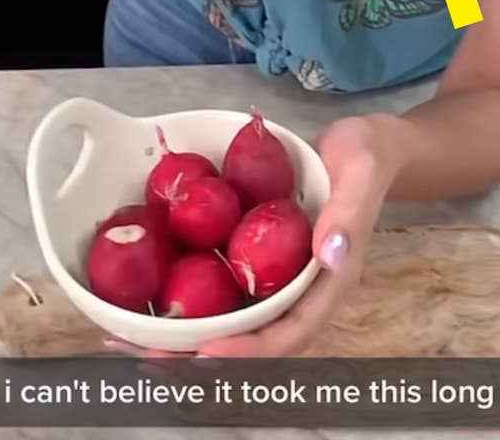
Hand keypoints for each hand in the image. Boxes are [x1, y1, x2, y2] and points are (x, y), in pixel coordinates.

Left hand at [103, 114, 405, 359]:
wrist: (361, 143)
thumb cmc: (368, 156)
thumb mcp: (362, 174)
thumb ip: (350, 213)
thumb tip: (330, 255)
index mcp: (328, 283)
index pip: (290, 332)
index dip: (250, 349)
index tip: (208, 353)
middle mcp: (298, 289)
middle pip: (251, 336)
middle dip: (200, 353)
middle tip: (149, 356)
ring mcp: (275, 274)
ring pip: (230, 316)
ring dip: (184, 332)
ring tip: (131, 336)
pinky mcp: (255, 254)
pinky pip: (220, 282)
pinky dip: (185, 291)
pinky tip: (145, 287)